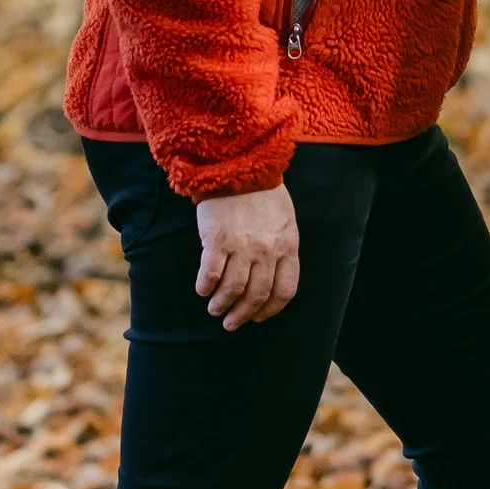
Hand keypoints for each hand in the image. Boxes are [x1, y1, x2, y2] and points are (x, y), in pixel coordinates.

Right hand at [194, 184, 299, 329]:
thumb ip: (281, 247)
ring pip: (233, 289)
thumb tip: (271, 276)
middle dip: (243, 315)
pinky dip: (205, 286)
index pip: (284, 291)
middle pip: (257, 295)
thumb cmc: (262, 193)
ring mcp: (242, 246)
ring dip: (222, 304)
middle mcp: (267, 250)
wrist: (239, 165)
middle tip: (231, 323)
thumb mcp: (285, 221)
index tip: (258, 318)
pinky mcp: (218, 239)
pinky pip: (210, 273)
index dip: (270, 310)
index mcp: (287, 246)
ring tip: (215, 309)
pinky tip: (202, 290)